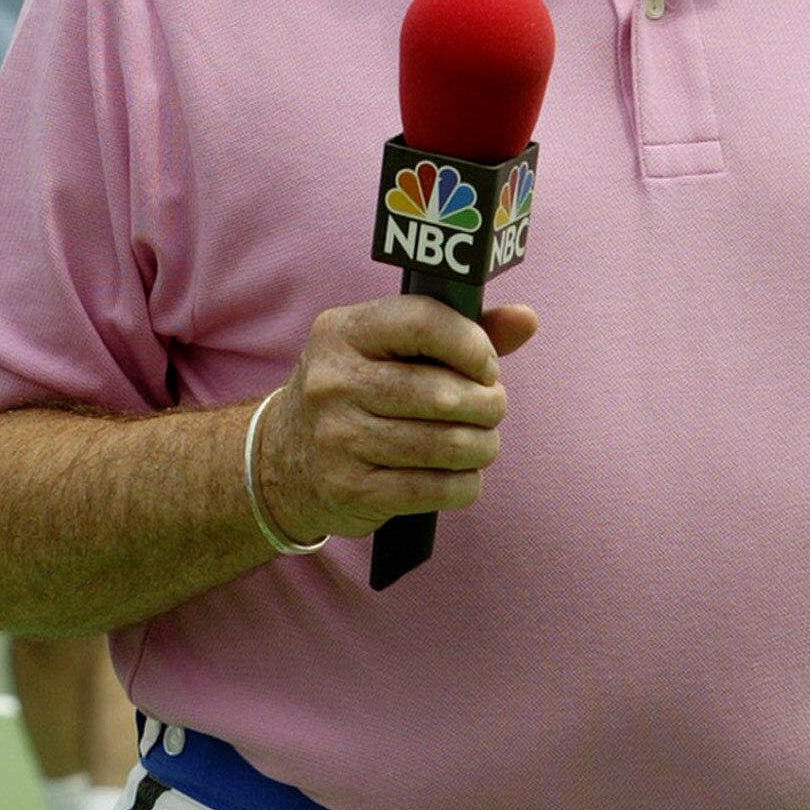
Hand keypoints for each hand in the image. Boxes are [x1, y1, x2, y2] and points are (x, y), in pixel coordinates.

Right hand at [253, 298, 537, 542]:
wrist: (282, 462)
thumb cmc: (357, 394)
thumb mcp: (388, 351)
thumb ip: (457, 332)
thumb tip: (526, 320)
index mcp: (342, 332)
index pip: (423, 322)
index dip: (472, 346)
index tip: (488, 368)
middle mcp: (332, 382)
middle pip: (442, 394)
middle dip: (487, 405)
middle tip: (491, 410)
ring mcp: (336, 438)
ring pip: (445, 445)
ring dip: (482, 447)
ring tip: (483, 444)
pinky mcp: (349, 489)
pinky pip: (433, 488)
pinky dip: (464, 484)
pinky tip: (463, 476)